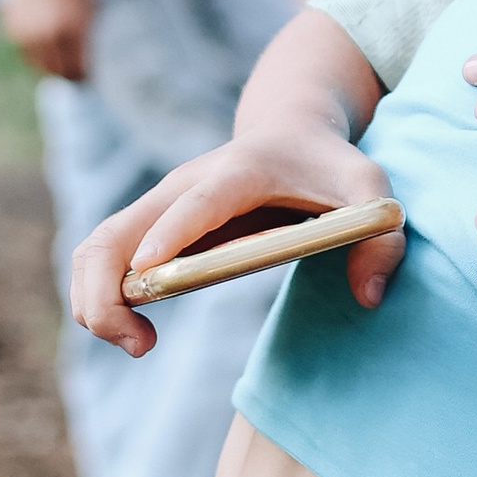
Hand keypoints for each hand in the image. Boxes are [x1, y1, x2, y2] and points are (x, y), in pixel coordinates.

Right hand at [2, 0, 92, 82]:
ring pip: (37, 65)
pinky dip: (35, 50)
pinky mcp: (10, 28)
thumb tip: (84, 67)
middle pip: (56, 71)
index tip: (87, 78)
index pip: (76, 68)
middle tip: (74, 75)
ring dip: (50, 65)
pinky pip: (25, 51)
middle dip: (66, 75)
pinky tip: (44, 36)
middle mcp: (46, 34)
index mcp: (72, 28)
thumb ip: (87, 36)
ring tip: (60, 55)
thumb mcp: (90, 5)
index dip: (83, 77)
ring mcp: (25, 33)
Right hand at [69, 129, 401, 356]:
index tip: (148, 273)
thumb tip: (369, 297)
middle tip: (138, 345)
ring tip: (139, 344)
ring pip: (96, 248)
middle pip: (116, 232)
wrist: (290, 131)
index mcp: (239, 172)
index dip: (171, 235)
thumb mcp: (370, 190)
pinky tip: (137, 332)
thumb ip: (381, 239)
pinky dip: (101, 298)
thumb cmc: (330, 165)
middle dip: (105, 292)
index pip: (197, 203)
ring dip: (95, 302)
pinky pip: (103, 259)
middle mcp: (184, 184)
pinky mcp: (148, 224)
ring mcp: (160, 203)